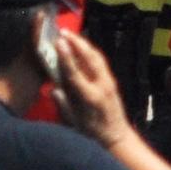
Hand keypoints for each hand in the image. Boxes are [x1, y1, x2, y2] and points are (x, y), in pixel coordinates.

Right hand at [52, 26, 132, 148]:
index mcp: (90, 98)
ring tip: (71, 35)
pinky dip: (91, 53)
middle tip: (63, 32)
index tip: (58, 42)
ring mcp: (109, 82)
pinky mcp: (112, 82)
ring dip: (84, 45)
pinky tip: (83, 48)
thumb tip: (54, 89)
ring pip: (97, 58)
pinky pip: (100, 63)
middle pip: (90, 59)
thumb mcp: (74, 125)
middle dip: (77, 43)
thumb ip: (64, 106)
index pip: (75, 73)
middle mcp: (102, 86)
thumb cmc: (92, 135)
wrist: (116, 138)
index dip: (66, 57)